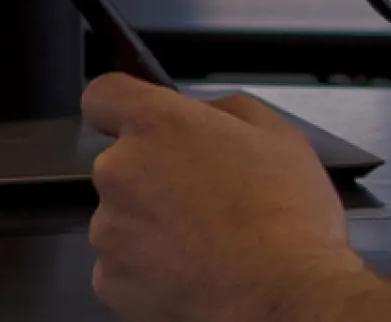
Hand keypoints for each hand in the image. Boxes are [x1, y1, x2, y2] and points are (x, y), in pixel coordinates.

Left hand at [86, 73, 372, 321]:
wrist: (282, 296)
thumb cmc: (286, 221)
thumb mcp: (278, 135)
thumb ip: (226, 110)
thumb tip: (206, 116)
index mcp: (158, 126)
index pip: (104, 94)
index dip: (121, 104)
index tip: (135, 118)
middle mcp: (122, 172)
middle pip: (121, 162)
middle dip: (155, 175)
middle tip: (204, 195)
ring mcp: (110, 229)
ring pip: (123, 215)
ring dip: (152, 223)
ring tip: (205, 239)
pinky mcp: (110, 279)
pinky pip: (121, 263)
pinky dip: (148, 266)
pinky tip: (192, 268)